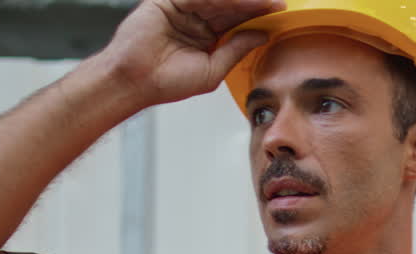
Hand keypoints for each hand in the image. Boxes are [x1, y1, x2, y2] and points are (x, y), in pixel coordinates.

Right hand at [100, 0, 284, 108]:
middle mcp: (196, 19)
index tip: (279, 12)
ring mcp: (182, 9)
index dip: (258, 15)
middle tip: (277, 1)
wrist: (136, 82)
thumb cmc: (167, 83)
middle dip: (254, 3)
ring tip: (264, 1)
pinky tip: (239, 0)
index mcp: (206, 36)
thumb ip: (236, 49)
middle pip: (230, 5)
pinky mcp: (167, 1)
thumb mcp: (213, 70)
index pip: (237, 21)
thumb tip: (261, 35)